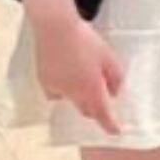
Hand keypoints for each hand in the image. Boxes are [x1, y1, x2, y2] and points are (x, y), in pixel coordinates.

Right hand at [33, 13, 124, 135]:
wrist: (55, 27)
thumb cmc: (85, 40)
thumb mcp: (108, 56)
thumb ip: (115, 77)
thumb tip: (114, 92)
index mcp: (91, 89)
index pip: (102, 115)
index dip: (110, 125)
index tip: (116, 131)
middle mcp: (73, 94)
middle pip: (85, 110)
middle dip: (94, 110)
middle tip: (101, 102)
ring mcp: (57, 88)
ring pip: (70, 100)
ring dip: (78, 97)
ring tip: (82, 81)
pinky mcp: (44, 80)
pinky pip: (56, 91)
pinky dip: (63, 88)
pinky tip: (66, 73)